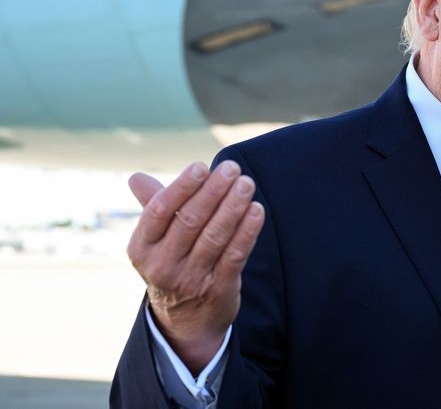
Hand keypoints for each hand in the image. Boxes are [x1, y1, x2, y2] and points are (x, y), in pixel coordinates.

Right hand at [126, 160, 264, 374]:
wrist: (185, 322)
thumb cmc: (172, 265)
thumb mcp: (155, 242)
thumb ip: (153, 206)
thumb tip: (135, 177)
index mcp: (141, 247)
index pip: (160, 211)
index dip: (182, 187)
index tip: (201, 166)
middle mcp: (162, 265)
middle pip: (190, 221)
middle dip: (213, 191)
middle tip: (232, 169)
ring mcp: (190, 280)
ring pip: (215, 236)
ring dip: (233, 207)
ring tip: (247, 184)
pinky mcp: (218, 290)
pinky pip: (235, 255)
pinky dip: (247, 231)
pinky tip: (257, 210)